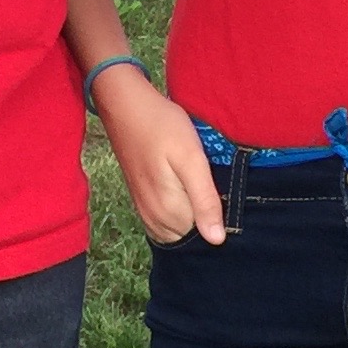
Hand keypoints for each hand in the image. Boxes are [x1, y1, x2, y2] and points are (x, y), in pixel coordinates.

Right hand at [94, 70, 225, 244]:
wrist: (126, 107)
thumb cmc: (162, 127)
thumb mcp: (192, 160)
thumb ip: (204, 200)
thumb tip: (217, 241)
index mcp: (170, 212)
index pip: (206, 236)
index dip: (220, 216)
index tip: (221, 191)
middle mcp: (155, 220)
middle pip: (192, 234)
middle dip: (205, 217)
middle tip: (210, 182)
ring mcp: (146, 212)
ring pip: (180, 229)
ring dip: (193, 214)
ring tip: (198, 183)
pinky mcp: (143, 202)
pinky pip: (167, 221)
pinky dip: (180, 211)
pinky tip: (185, 187)